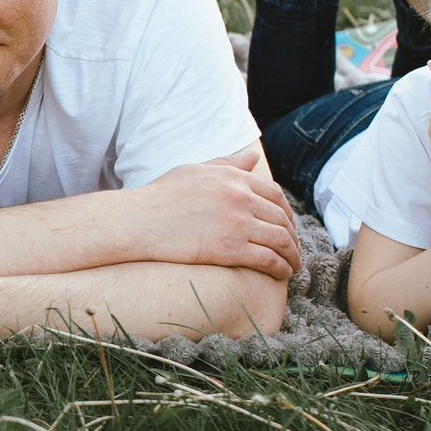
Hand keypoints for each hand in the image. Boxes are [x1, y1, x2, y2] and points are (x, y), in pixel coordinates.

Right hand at [121, 149, 301, 278]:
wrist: (137, 221)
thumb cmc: (159, 196)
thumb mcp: (194, 171)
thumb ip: (226, 164)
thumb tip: (252, 156)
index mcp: (233, 178)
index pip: (274, 194)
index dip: (286, 212)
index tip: (287, 225)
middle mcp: (240, 198)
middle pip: (281, 218)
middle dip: (293, 237)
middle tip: (293, 249)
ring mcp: (237, 223)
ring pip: (281, 240)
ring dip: (292, 255)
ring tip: (293, 266)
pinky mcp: (230, 249)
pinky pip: (268, 259)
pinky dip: (280, 268)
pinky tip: (281, 274)